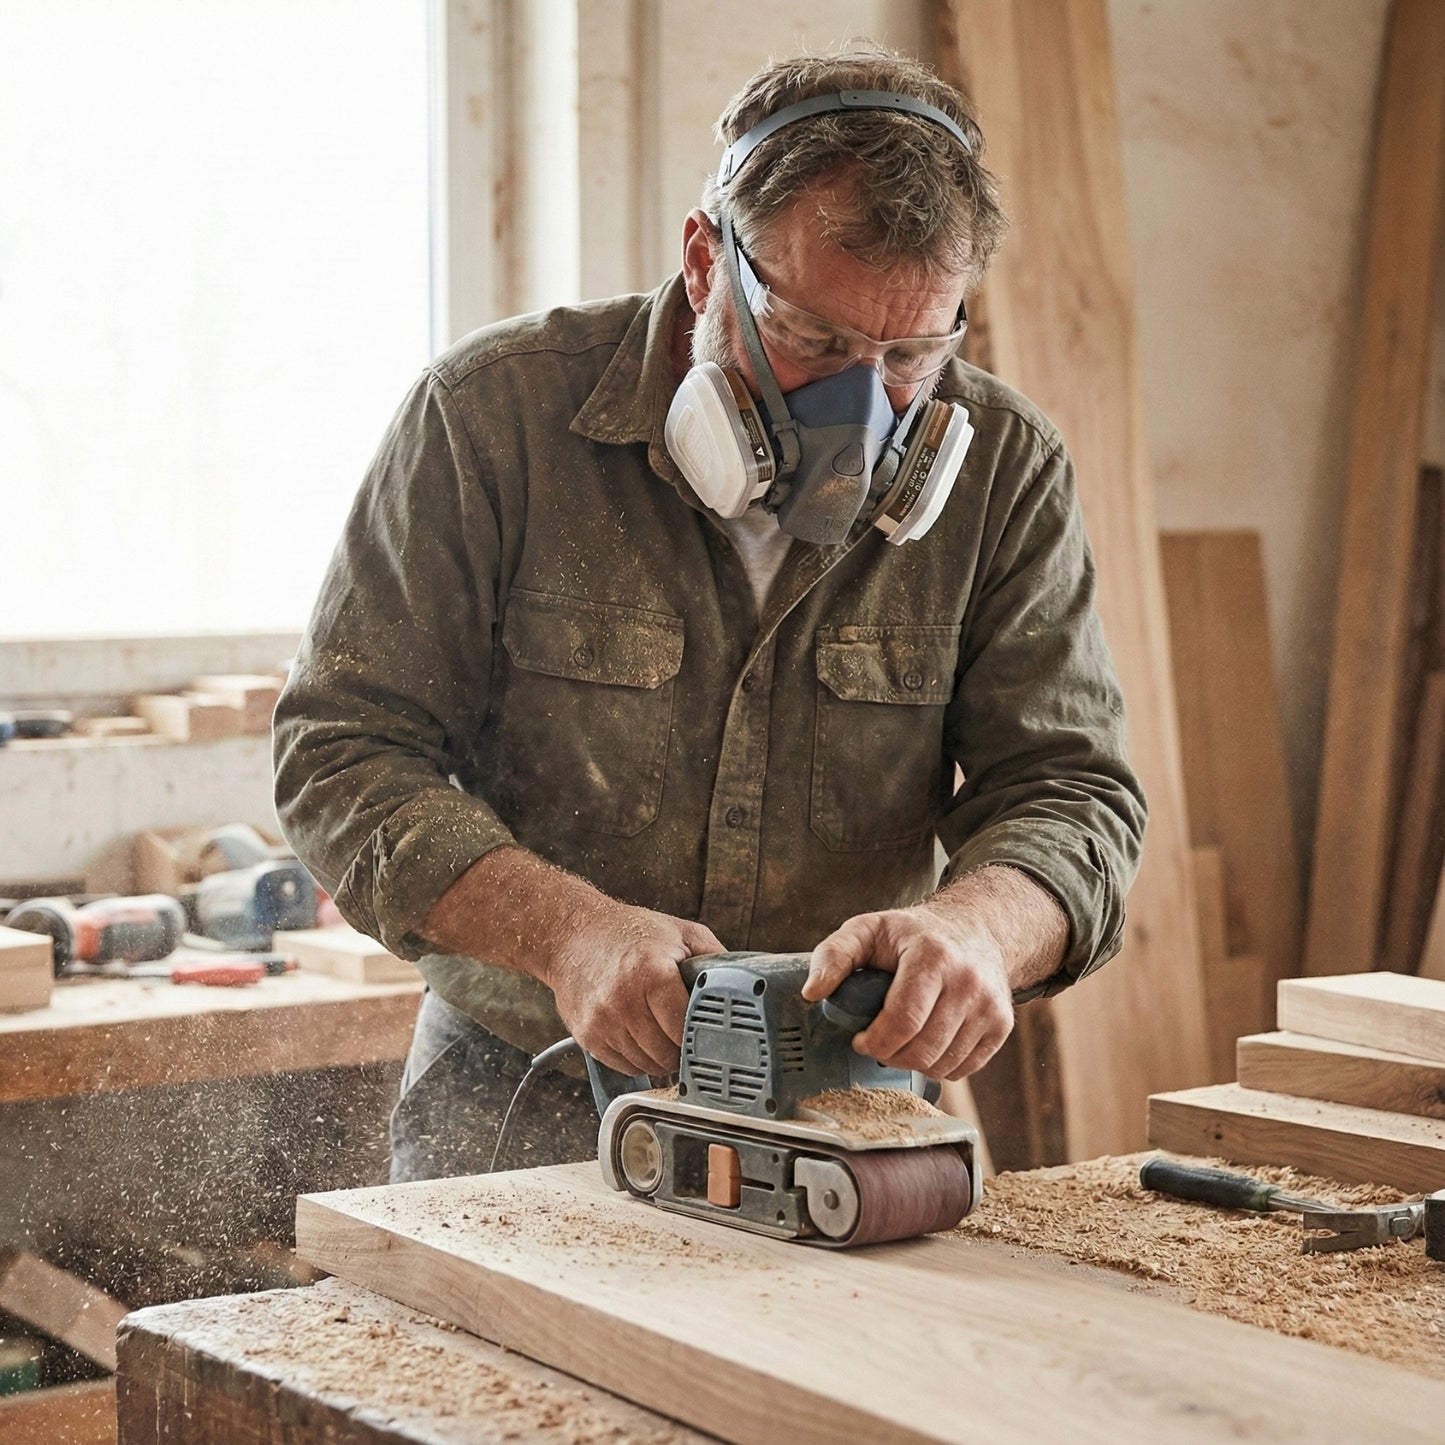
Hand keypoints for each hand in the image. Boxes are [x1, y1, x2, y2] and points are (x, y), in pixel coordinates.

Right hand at [542, 895, 723, 1076]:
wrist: (572, 935)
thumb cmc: (629, 932)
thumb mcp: (679, 932)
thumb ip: (714, 957)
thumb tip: (744, 983)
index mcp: (651, 971)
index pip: (684, 1027)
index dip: (700, 1038)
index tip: (710, 1040)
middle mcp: (623, 998)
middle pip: (666, 1053)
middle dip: (683, 1052)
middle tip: (688, 1040)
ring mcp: (602, 1020)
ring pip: (646, 1064)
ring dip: (661, 1059)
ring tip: (664, 1036)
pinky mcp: (587, 1035)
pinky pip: (623, 1065)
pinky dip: (638, 1060)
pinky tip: (641, 1038)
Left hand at [802, 903, 1013, 1080]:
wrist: (976, 929)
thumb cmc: (913, 934)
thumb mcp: (868, 929)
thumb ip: (834, 955)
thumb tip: (812, 992)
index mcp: (934, 957)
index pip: (903, 1021)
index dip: (874, 1041)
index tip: (860, 1039)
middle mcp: (969, 982)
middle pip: (922, 1049)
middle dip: (890, 1055)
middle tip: (877, 1042)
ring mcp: (990, 1006)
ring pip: (942, 1064)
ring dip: (913, 1062)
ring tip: (901, 1041)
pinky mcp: (1002, 1025)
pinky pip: (963, 1069)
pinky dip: (939, 1065)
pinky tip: (926, 1043)